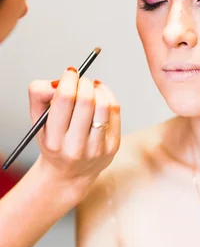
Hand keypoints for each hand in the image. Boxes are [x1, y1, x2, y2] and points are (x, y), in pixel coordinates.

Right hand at [28, 67, 120, 200]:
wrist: (69, 174)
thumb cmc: (53, 140)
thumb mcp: (38, 121)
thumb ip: (39, 94)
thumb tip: (60, 79)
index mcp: (53, 139)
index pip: (64, 99)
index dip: (69, 79)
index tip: (70, 73)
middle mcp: (75, 146)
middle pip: (86, 100)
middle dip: (84, 82)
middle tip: (80, 80)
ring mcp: (97, 148)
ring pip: (103, 104)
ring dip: (97, 89)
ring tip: (90, 88)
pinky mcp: (112, 146)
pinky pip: (115, 110)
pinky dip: (108, 96)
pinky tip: (100, 95)